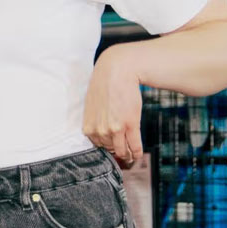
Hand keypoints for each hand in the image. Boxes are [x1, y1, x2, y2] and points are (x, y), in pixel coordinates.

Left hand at [84, 46, 143, 167]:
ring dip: (128, 155)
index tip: (113, 151)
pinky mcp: (131, 125)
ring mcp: (116, 130)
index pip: (98, 147)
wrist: (117, 71)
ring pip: (123, 150)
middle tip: (123, 153)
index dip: (107, 148)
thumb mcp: (92, 106)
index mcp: (89, 128)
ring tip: (130, 156)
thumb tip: (101, 133)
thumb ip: (95, 122)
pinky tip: (138, 155)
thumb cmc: (103, 86)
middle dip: (117, 151)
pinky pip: (134, 146)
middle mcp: (101, 131)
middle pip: (111, 149)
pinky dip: (137, 153)